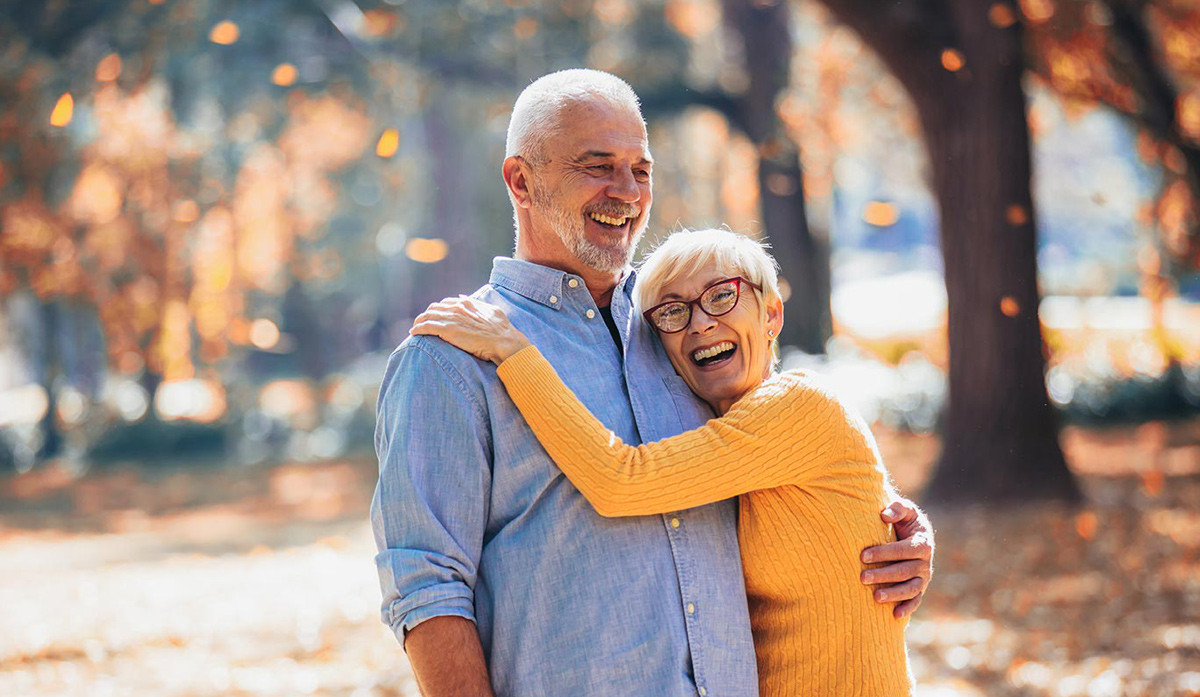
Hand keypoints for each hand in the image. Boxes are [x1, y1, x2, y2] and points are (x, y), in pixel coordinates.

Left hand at [411, 296, 530, 364]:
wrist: (503, 341)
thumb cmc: (501, 330)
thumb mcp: (491, 311)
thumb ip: (477, 304)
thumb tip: (463, 297)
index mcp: (467, 303)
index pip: (446, 302)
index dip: (438, 309)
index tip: (435, 316)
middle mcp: (457, 307)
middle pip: (434, 308)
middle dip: (427, 314)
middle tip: (422, 322)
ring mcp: (451, 318)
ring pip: (427, 316)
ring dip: (419, 321)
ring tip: (415, 328)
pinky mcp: (447, 330)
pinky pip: (426, 327)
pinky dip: (418, 329)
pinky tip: (413, 333)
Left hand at [860, 498, 933, 618]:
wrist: (912, 533)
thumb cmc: (903, 520)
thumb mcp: (904, 510)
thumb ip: (897, 508)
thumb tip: (884, 515)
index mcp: (922, 543)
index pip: (903, 550)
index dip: (884, 553)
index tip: (863, 556)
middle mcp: (925, 562)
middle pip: (904, 571)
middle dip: (883, 575)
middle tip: (862, 577)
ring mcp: (923, 577)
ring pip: (910, 588)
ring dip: (894, 594)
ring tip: (875, 597)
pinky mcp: (919, 588)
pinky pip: (915, 600)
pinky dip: (907, 608)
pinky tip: (894, 615)